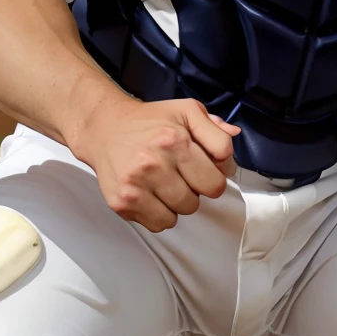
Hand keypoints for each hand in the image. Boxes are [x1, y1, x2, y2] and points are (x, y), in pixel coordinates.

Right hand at [68, 93, 239, 230]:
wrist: (104, 128)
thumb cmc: (148, 121)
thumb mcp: (186, 111)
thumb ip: (214, 128)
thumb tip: (232, 139)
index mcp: (175, 140)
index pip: (218, 179)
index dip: (217, 174)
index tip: (205, 167)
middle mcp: (154, 163)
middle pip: (201, 199)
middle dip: (197, 187)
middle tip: (182, 173)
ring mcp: (137, 185)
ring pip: (182, 212)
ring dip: (178, 201)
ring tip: (164, 181)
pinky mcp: (123, 202)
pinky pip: (160, 223)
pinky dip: (160, 213)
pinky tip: (152, 193)